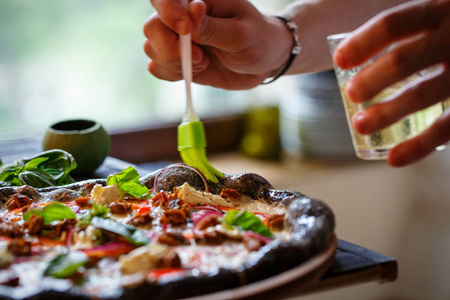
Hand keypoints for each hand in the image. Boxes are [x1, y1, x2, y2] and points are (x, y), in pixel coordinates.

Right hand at [143, 0, 291, 89]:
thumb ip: (213, 27)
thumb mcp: (241, 34)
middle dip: (170, 48)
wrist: (265, 62)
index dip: (168, 13)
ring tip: (203, 63)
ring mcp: (178, 40)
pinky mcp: (179, 60)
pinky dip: (172, 74)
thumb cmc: (259, 40)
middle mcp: (183, 17)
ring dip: (174, 63)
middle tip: (199, 57)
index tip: (186, 30)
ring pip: (151, 48)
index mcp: (199, 0)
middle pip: (152, 26)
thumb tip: (191, 9)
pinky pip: (157, 67)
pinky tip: (195, 72)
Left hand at [334, 0, 449, 166]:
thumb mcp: (439, 17)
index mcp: (438, 11)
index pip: (394, 24)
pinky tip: (394, 158)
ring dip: (387, 113)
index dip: (362, 43)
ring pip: (423, 94)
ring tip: (361, 125)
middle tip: (353, 94)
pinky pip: (447, 127)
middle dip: (372, 79)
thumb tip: (354, 57)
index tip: (340, 60)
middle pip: (403, 60)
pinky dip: (419, 146)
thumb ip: (408, 30)